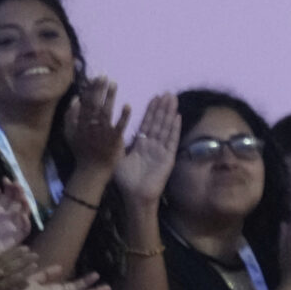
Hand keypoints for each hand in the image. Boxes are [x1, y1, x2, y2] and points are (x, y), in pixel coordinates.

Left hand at [0, 186, 32, 273]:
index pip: (7, 195)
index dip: (9, 187)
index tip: (5, 180)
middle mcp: (4, 218)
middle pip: (17, 202)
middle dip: (19, 192)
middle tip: (16, 184)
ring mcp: (10, 228)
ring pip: (24, 213)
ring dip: (26, 204)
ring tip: (22, 197)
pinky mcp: (12, 240)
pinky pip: (24, 231)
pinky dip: (26, 223)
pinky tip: (22, 215)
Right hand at [63, 76, 128, 174]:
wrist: (91, 170)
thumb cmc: (82, 150)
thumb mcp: (70, 133)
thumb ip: (70, 116)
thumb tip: (76, 98)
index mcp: (80, 123)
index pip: (85, 103)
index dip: (90, 89)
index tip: (95, 77)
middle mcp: (91, 126)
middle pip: (95, 104)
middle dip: (99, 89)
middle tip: (104, 76)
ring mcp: (103, 132)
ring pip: (106, 112)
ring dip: (110, 97)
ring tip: (114, 84)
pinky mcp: (114, 139)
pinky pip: (119, 127)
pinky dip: (123, 116)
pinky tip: (127, 105)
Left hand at [108, 93, 180, 210]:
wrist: (135, 196)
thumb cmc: (125, 180)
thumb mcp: (118, 158)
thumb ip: (119, 143)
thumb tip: (112, 128)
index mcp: (141, 144)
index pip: (147, 124)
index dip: (151, 111)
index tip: (154, 97)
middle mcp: (153, 145)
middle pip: (158, 123)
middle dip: (162, 108)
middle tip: (167, 93)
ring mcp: (162, 150)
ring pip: (166, 128)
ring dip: (169, 113)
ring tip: (173, 99)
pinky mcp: (168, 157)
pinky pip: (172, 140)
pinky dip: (175, 128)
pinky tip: (178, 116)